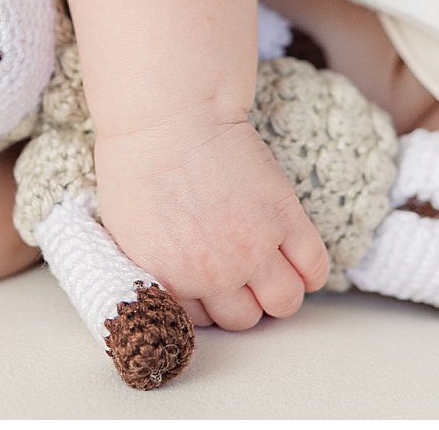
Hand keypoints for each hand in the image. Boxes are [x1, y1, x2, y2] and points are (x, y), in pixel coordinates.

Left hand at [94, 110, 329, 330]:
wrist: (169, 115)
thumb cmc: (136, 161)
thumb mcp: (124, 228)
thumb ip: (149, 267)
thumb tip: (164, 286)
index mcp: (170, 281)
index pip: (199, 323)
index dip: (206, 302)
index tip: (209, 284)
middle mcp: (214, 275)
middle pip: (245, 319)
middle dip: (243, 299)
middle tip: (241, 273)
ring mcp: (253, 249)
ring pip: (285, 303)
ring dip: (281, 291)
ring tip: (272, 268)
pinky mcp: (284, 219)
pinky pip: (314, 268)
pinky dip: (311, 270)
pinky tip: (296, 256)